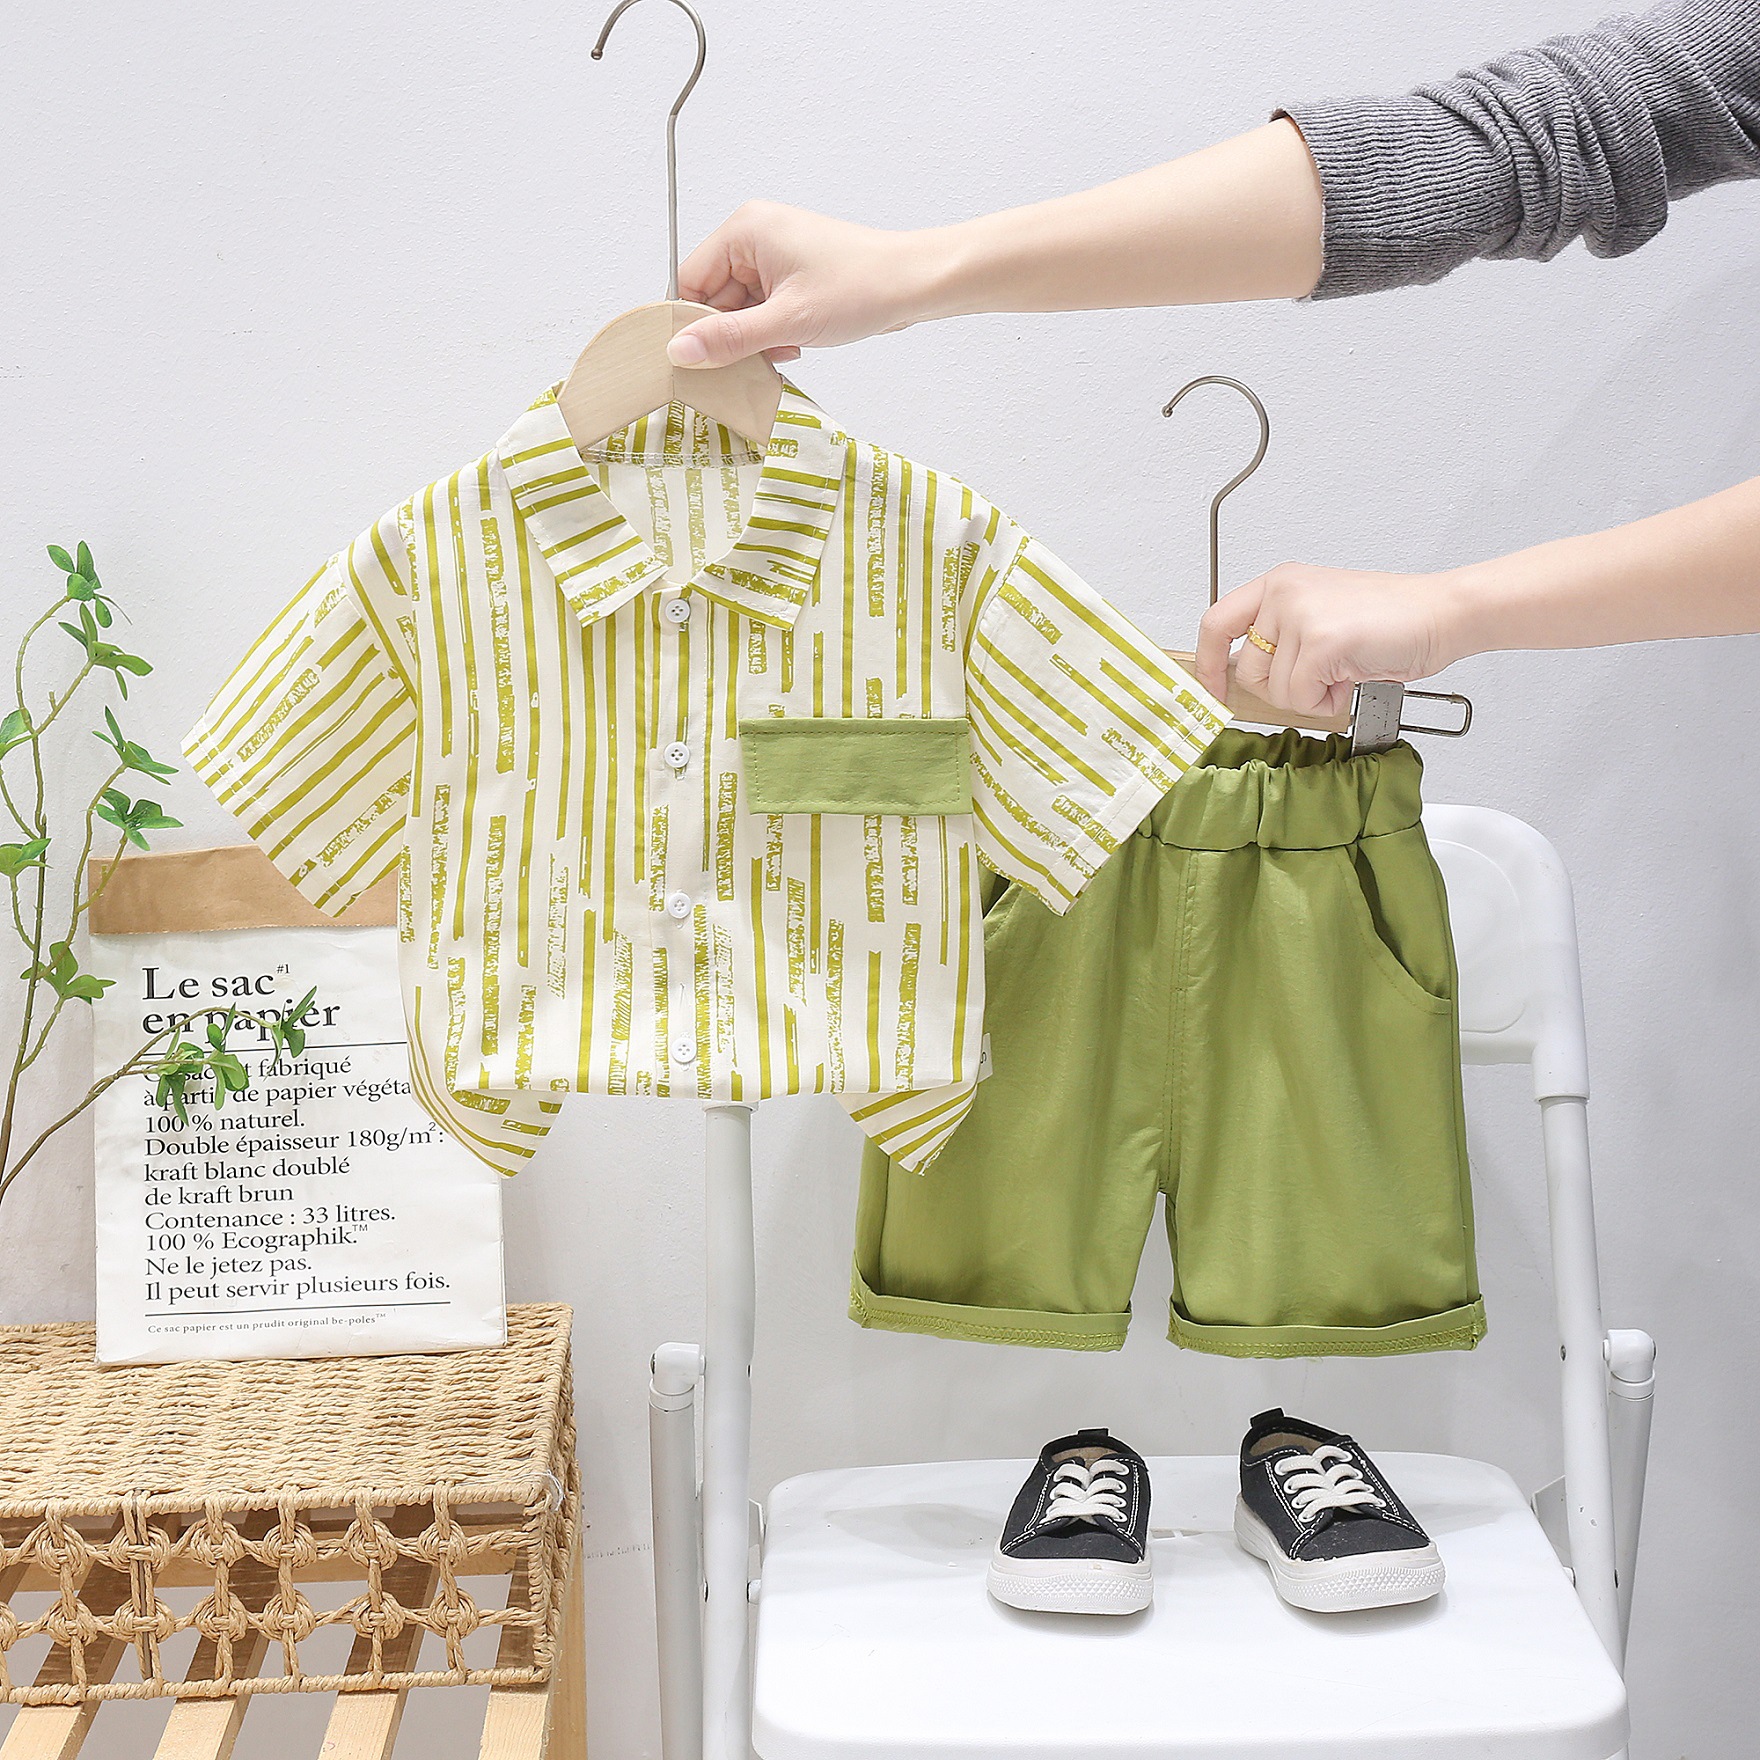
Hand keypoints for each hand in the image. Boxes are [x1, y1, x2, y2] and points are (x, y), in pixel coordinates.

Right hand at [669, 202, 930, 367]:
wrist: (914, 284)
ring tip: (785, 346)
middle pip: (713, 298)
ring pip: (739, 309)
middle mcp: (755, 237)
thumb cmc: (861, 287)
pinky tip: (794, 343)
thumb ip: (729, 339)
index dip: (693, 322)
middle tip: (752, 358)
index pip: (689, 280)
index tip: (700, 358)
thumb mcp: (787, 321)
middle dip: (732, 334)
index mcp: (745, 230)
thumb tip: (679, 351)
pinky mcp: (792, 276)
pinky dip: (772, 333)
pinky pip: (763, 310)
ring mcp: (775, 257)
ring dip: (755, 338)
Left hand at [1194, 563, 1462, 715]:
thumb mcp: (1320, 614)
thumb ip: (1281, 636)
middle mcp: (1283, 593)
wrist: (1443, 613)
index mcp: (1279, 582)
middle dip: (1282, 689)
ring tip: (1344, 670)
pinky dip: (1328, 701)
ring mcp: (1299, 615)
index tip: (1211, 690)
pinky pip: (1301, 698)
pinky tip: (1353, 677)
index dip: (1207, 663)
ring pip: (1276, 690)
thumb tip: (1243, 679)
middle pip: (1246, 670)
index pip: (1216, 622)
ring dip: (1311, 695)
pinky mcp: (1320, 642)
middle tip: (1321, 675)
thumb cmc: (1392, 619)